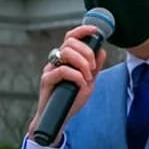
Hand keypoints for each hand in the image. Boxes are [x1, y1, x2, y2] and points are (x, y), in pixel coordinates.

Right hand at [28, 25, 108, 140]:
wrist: (59, 118)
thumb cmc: (71, 100)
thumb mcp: (89, 82)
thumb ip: (95, 67)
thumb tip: (102, 50)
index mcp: (66, 59)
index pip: (71, 37)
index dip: (82, 30)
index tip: (95, 31)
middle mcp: (56, 61)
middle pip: (70, 43)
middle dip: (86, 52)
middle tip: (93, 68)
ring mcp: (50, 69)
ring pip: (66, 53)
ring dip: (82, 63)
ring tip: (87, 78)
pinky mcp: (46, 80)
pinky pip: (62, 70)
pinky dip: (76, 76)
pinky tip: (81, 84)